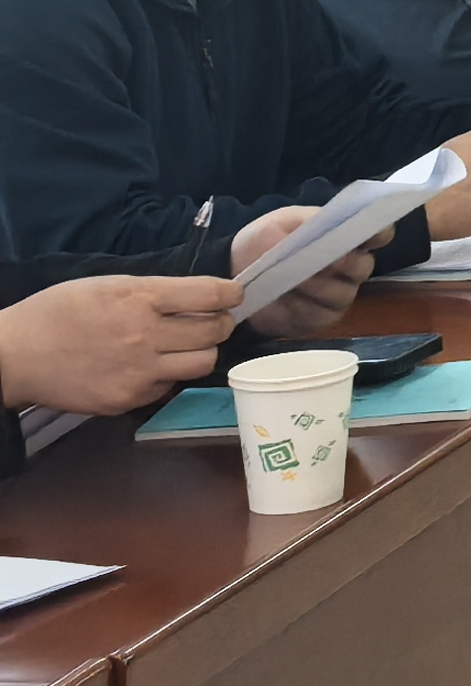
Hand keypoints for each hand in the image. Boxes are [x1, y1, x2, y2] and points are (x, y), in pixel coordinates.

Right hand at [0, 274, 245, 416]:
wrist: (15, 356)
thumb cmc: (59, 311)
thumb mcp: (108, 285)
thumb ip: (153, 291)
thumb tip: (196, 295)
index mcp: (140, 299)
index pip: (211, 294)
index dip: (231, 293)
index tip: (234, 294)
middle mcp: (146, 336)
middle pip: (215, 331)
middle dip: (221, 322)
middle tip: (212, 320)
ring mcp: (139, 373)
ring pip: (203, 362)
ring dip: (202, 351)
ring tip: (185, 344)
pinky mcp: (128, 400)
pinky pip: (169, 386)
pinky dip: (168, 376)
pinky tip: (149, 366)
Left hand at [227, 206, 385, 337]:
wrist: (239, 272)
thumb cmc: (266, 241)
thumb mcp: (276, 224)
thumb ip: (293, 228)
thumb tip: (301, 240)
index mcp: (346, 236)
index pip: (378, 234)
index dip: (378, 234)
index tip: (365, 233)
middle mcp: (351, 267)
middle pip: (363, 266)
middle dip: (342, 263)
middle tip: (320, 260)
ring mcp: (340, 294)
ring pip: (342, 293)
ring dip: (316, 286)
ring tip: (292, 280)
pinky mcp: (322, 318)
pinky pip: (320, 315)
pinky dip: (300, 306)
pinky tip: (283, 299)